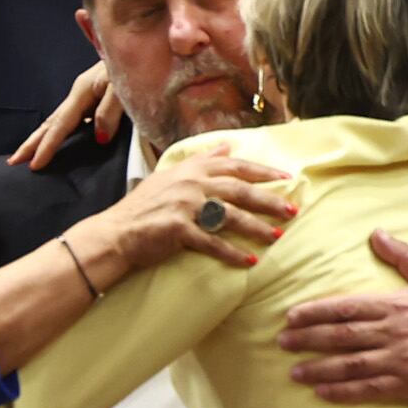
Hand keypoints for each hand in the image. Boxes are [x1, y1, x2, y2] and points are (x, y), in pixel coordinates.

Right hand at [10, 61, 124, 169]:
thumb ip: (110, 111)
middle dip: (32, 142)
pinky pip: (73, 121)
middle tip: (14, 162)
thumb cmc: (134, 64)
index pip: (60, 124)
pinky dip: (60, 133)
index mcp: (82, 91)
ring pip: (59, 121)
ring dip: (43, 138)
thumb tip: (99, 138)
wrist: (142, 46)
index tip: (34, 164)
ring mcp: (86, 96)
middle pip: (50, 123)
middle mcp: (79, 94)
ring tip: (29, 155)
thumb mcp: (123, 88)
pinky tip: (61, 142)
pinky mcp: (95, 99)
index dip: (47, 145)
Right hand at [82, 143, 291, 271]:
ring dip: (256, 227)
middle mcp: (191, 184)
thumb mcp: (170, 175)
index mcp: (192, 169)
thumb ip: (200, 161)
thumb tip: (226, 146)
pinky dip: (232, 253)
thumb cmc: (143, 206)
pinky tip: (248, 260)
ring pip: (231, 216)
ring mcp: (185, 206)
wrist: (116, 232)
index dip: (262, 171)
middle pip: (239, 190)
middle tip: (292, 210)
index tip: (286, 178)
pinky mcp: (179, 230)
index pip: (235, 166)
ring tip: (276, 236)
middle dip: (269, 200)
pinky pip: (212, 242)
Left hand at [279, 231, 407, 407]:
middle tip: (281, 342)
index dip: (317, 311)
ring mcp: (400, 361)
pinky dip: (343, 392)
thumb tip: (376, 234)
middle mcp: (395, 333)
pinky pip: (369, 390)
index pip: (348, 307)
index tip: (292, 315)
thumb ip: (403, 255)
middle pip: (343, 336)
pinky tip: (322, 392)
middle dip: (309, 339)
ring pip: (351, 365)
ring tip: (293, 371)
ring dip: (319, 368)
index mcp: (398, 304)